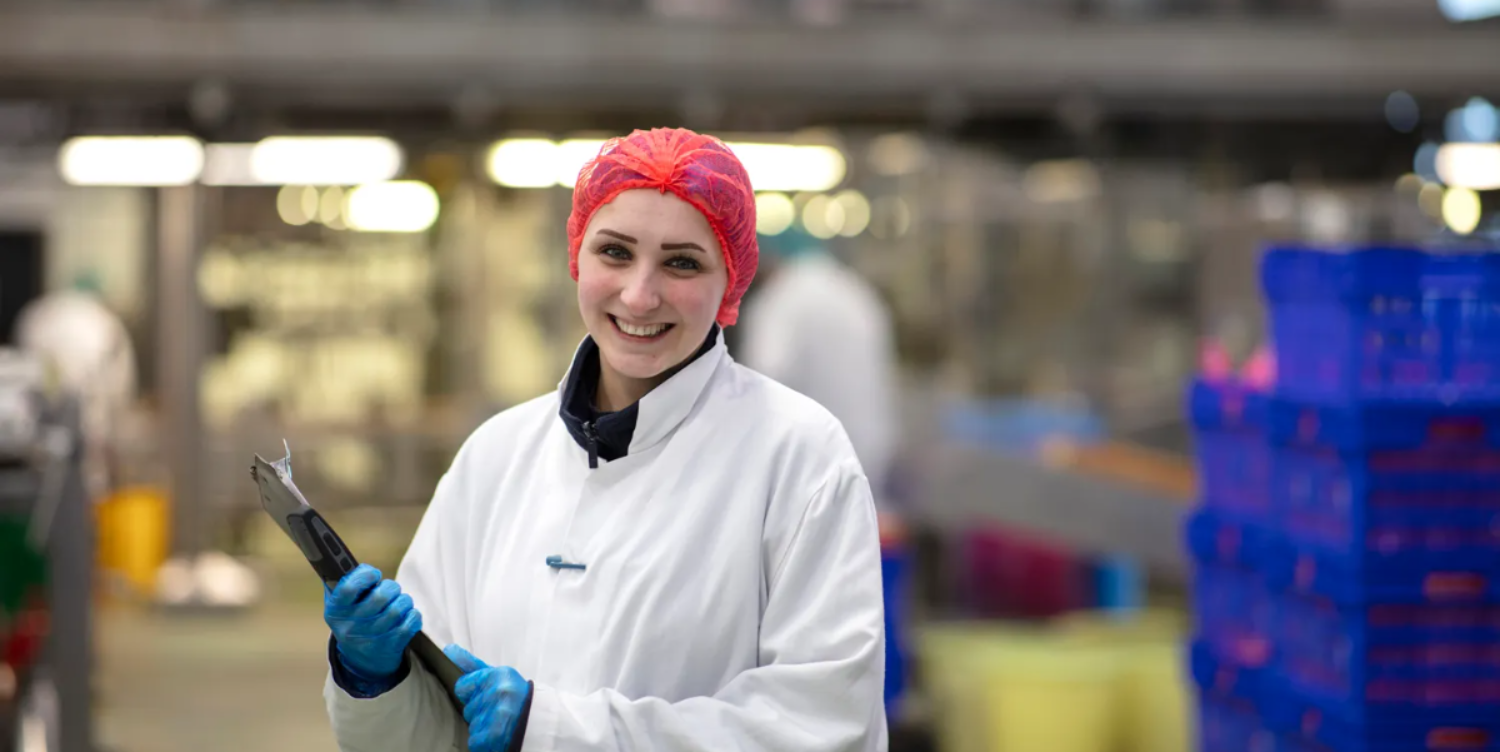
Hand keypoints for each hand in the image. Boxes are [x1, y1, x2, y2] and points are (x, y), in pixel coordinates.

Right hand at [324, 564, 422, 680]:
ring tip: (400, 602)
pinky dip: (413, 614)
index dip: (365, 575)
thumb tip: (345, 559)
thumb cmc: (353, 619)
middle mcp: (350, 626)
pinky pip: (410, 622)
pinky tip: (407, 615)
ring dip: (404, 600)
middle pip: (380, 596)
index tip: (374, 574)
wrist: (362, 659)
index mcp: (335, 611)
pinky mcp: (390, 647)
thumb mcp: (340, 604)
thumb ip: (345, 582)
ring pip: (398, 608)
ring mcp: (371, 638)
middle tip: (390, 589)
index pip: (348, 588)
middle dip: (391, 587)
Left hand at [445, 645, 531, 751]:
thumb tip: (448, 649)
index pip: (461, 686)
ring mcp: (495, 715)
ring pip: (472, 725)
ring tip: (502, 723)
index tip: (490, 695)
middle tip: (500, 710)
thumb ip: (472, 665)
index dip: (473, 694)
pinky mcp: (493, 736)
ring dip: (483, 726)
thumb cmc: (518, 698)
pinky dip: (484, 742)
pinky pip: (474, 740)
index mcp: (499, 675)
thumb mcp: (499, 676)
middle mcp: (497, 693)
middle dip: (480, 711)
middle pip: (467, 708)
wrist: (542, 723)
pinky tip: (499, 735)